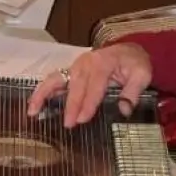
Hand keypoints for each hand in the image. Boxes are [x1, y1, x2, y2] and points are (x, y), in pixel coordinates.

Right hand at [26, 42, 152, 127]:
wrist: (128, 50)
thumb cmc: (134, 64)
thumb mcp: (142, 75)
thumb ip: (133, 92)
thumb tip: (124, 110)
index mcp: (103, 63)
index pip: (94, 86)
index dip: (88, 103)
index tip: (82, 119)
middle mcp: (86, 63)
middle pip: (75, 86)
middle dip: (70, 105)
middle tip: (68, 124)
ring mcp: (75, 65)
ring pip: (56, 79)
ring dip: (43, 94)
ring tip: (33, 110)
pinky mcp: (70, 70)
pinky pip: (54, 80)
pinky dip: (42, 91)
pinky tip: (34, 105)